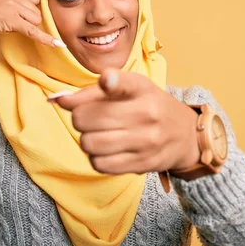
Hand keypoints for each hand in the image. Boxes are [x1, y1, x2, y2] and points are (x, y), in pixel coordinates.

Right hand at [0, 0, 62, 45]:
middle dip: (27, 18)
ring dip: (26, 26)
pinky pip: (33, 30)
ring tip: (8, 26)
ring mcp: (13, 6)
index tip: (15, 13)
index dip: (26, 8)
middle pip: (35, 9)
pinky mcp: (12, 21)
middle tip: (10, 21)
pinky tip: (58, 45)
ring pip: (35, 20)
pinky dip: (46, 39)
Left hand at [52, 70, 200, 174]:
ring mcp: (145, 141)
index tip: (106, 81)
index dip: (109, 81)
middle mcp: (146, 114)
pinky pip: (101, 164)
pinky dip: (97, 158)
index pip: (121, 82)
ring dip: (87, 140)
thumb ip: (93, 91)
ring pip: (90, 144)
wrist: (186, 135)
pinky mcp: (142, 164)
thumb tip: (58, 100)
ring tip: (98, 135)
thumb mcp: (130, 88)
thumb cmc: (150, 105)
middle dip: (80, 119)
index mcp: (141, 88)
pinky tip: (107, 150)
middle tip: (89, 119)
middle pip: (87, 119)